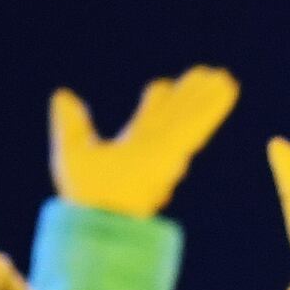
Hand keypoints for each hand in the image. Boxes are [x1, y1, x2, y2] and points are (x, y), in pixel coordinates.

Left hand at [51, 67, 239, 218]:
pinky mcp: (175, 149)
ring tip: (225, 78)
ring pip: (191, 117)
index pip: (150, 119)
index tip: (163, 86)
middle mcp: (155, 149)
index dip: (157, 102)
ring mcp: (168, 149)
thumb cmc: (87, 196)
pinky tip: (227, 88)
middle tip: (205, 75)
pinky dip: (212, 106)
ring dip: (208, 98)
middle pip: (177, 115)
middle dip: (191, 97)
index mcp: (134, 149)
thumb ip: (71, 123)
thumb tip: (63, 95)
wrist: (100, 214)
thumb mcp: (73, 149)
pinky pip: (196, 123)